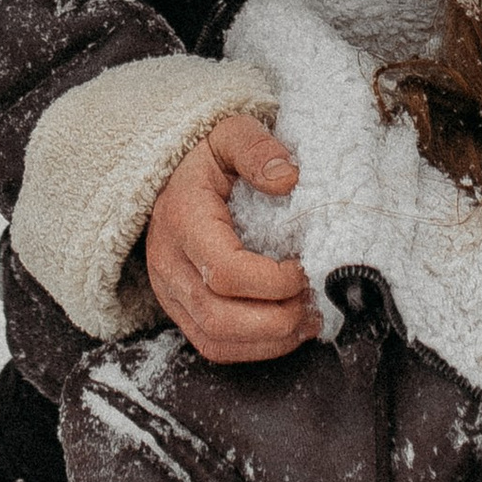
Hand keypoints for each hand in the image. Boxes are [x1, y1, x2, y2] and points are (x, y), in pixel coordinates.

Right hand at [144, 113, 318, 361]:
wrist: (171, 176)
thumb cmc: (207, 158)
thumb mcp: (229, 133)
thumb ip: (256, 147)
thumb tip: (287, 178)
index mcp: (182, 219)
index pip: (225, 271)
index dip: (273, 281)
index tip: (303, 266)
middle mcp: (168, 263)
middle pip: (219, 318)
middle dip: (276, 320)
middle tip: (313, 301)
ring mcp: (170, 292)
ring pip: (216, 341)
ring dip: (270, 340)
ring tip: (307, 319)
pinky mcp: (179, 311)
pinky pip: (213, 347)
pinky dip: (255, 349)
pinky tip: (287, 329)